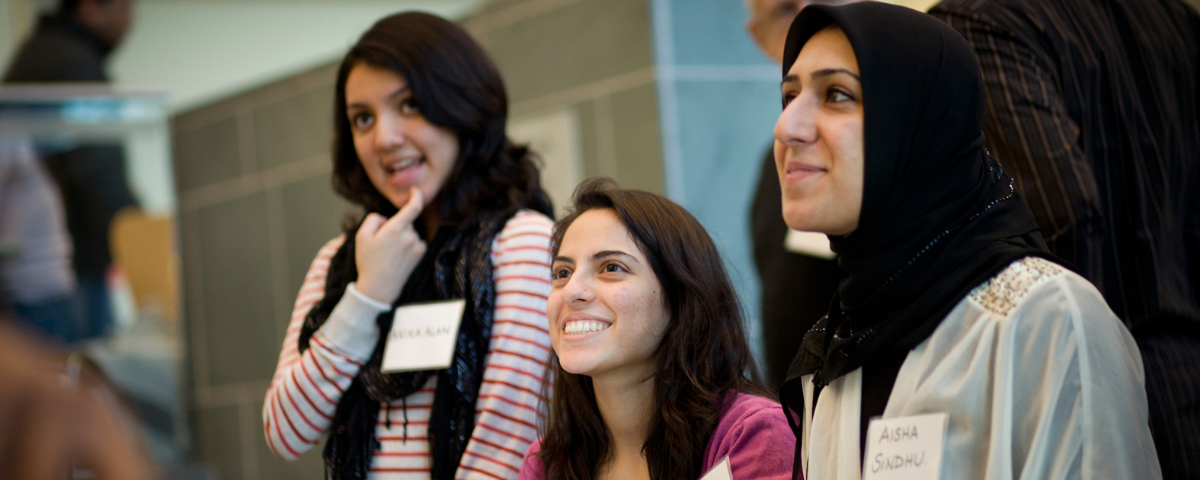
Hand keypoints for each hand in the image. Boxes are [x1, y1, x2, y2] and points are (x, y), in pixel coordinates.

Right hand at [354, 188, 426, 304]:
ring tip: (389, 253)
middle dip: (395, 226)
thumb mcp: (362, 237)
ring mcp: (416, 245)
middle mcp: (409, 236)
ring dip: (402, 236)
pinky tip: (398, 255)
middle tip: (382, 243)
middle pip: (405, 221)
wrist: (380, 287)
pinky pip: (415, 241)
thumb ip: (374, 219)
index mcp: (395, 230)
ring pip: (410, 231)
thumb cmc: (368, 262)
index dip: (416, 196)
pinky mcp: (420, 253)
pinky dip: (408, 244)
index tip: (414, 191)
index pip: (413, 208)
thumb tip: (387, 218)